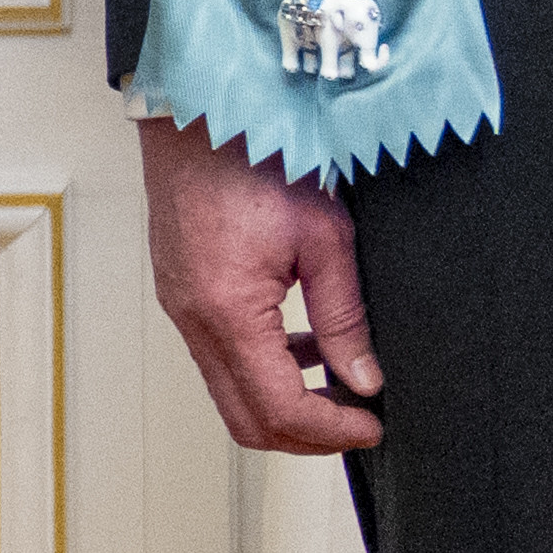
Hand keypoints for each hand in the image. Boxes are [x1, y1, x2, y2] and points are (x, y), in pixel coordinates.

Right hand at [136, 107, 381, 456]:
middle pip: (246, 422)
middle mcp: (193, 321)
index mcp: (228, 312)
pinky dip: (263, 371)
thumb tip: (363, 377)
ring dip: (284, 405)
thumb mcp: (325, 237)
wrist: (202, 115)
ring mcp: (181, 311)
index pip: (280, 409)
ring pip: (230, 395)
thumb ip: (345, 317)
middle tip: (356, 422)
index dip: (331, 431)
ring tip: (337, 385)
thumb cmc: (254, 158)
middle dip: (306, 436)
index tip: (371, 426)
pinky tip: (302, 345)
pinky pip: (219, 359)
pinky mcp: (181, 296)